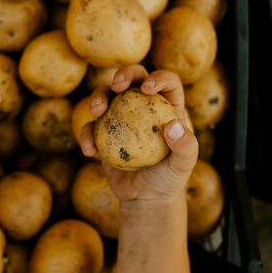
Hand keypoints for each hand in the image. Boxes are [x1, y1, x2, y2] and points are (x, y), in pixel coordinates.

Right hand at [79, 64, 198, 208]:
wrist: (145, 198)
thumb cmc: (169, 179)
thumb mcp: (183, 166)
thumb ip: (185, 147)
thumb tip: (173, 125)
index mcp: (166, 107)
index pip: (167, 82)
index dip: (158, 78)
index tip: (147, 89)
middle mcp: (142, 106)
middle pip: (133, 79)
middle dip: (123, 74)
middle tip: (117, 85)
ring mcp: (120, 118)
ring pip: (106, 96)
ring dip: (97, 97)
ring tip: (96, 112)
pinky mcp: (102, 133)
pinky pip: (90, 127)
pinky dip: (86, 135)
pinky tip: (89, 150)